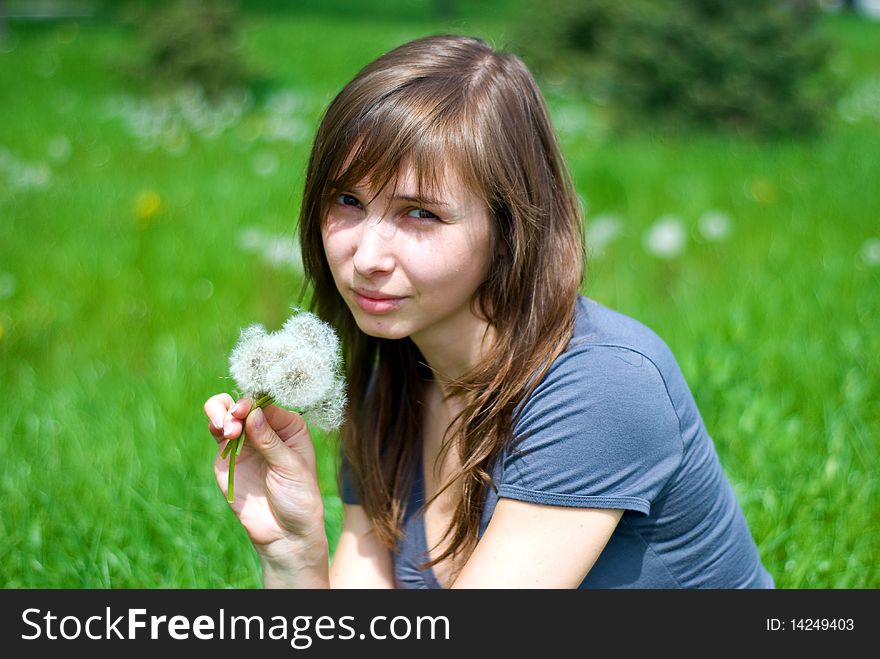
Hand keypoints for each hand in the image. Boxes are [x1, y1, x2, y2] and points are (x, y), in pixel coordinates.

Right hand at [203, 394, 328, 563]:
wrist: (284, 532)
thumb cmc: (298, 497)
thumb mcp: (291, 468)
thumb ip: (270, 441)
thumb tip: (253, 413)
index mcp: (289, 427)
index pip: (268, 403)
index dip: (255, 401)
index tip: (246, 410)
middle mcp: (265, 429)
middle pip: (245, 403)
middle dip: (236, 406)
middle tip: (235, 418)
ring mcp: (245, 442)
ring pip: (227, 413)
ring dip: (222, 412)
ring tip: (227, 428)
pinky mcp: (227, 457)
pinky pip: (217, 433)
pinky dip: (215, 425)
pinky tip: (221, 433)